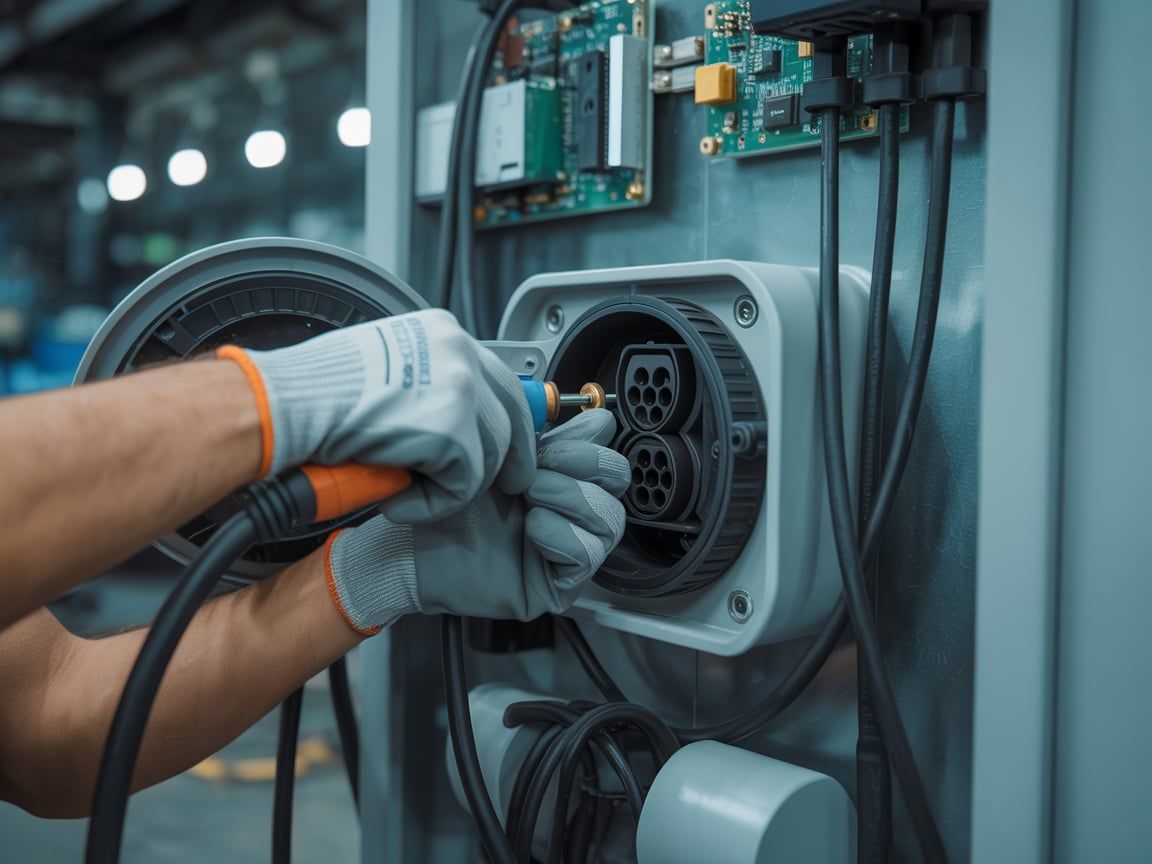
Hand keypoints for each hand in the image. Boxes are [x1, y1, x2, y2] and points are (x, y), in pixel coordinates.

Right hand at [217, 308, 534, 521]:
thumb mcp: (386, 367)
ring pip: (489, 457)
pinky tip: (397, 499)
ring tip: (409, 490)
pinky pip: (463, 485)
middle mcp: (459, 353)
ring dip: (453, 486)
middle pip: (511, 418)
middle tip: (503, 488)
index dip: (510, 423)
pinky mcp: (452, 431)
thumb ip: (425, 384)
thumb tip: (454, 419)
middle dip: (507, 461)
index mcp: (444, 333)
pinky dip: (432, 504)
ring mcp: (460, 389)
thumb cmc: (316, 391)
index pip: (502, 382)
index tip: (512, 450)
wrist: (288, 403)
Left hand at [322, 410, 628, 632]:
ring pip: (610, 518)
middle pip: (618, 479)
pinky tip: (532, 528)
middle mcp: (569, 509)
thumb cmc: (446, 501)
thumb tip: (594, 419)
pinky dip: (563, 535)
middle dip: (584, 464)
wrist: (410, 544)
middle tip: (536, 468)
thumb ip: (541, 433)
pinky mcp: (559, 583)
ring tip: (529, 497)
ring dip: (570, 498)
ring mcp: (568, 546)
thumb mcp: (497, 454)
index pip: (606, 448)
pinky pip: (588, 555)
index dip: (587, 438)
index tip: (548, 437)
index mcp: (560, 472)